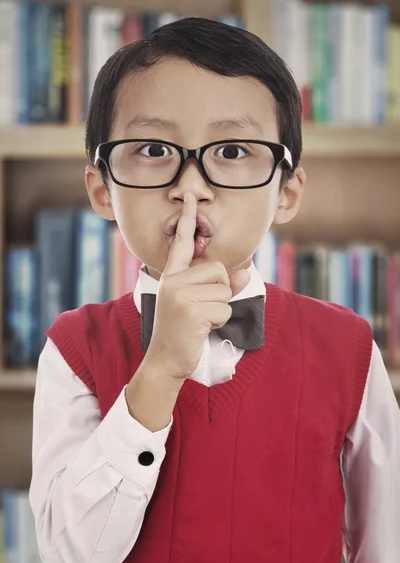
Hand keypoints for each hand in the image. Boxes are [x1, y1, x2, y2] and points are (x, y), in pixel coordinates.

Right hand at [144, 192, 250, 382]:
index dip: (186, 219)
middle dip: (220, 291)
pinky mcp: (190, 310)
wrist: (166, 360)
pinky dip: (219, 321)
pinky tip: (201, 328)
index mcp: (172, 276)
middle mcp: (173, 280)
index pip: (180, 242)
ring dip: (220, 308)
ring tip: (200, 320)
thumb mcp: (200, 304)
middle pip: (219, 270)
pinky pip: (223, 308)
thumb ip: (221, 286)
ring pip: (224, 290)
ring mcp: (179, 294)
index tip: (190, 197)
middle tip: (201, 310)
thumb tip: (245, 271)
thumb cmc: (183, 331)